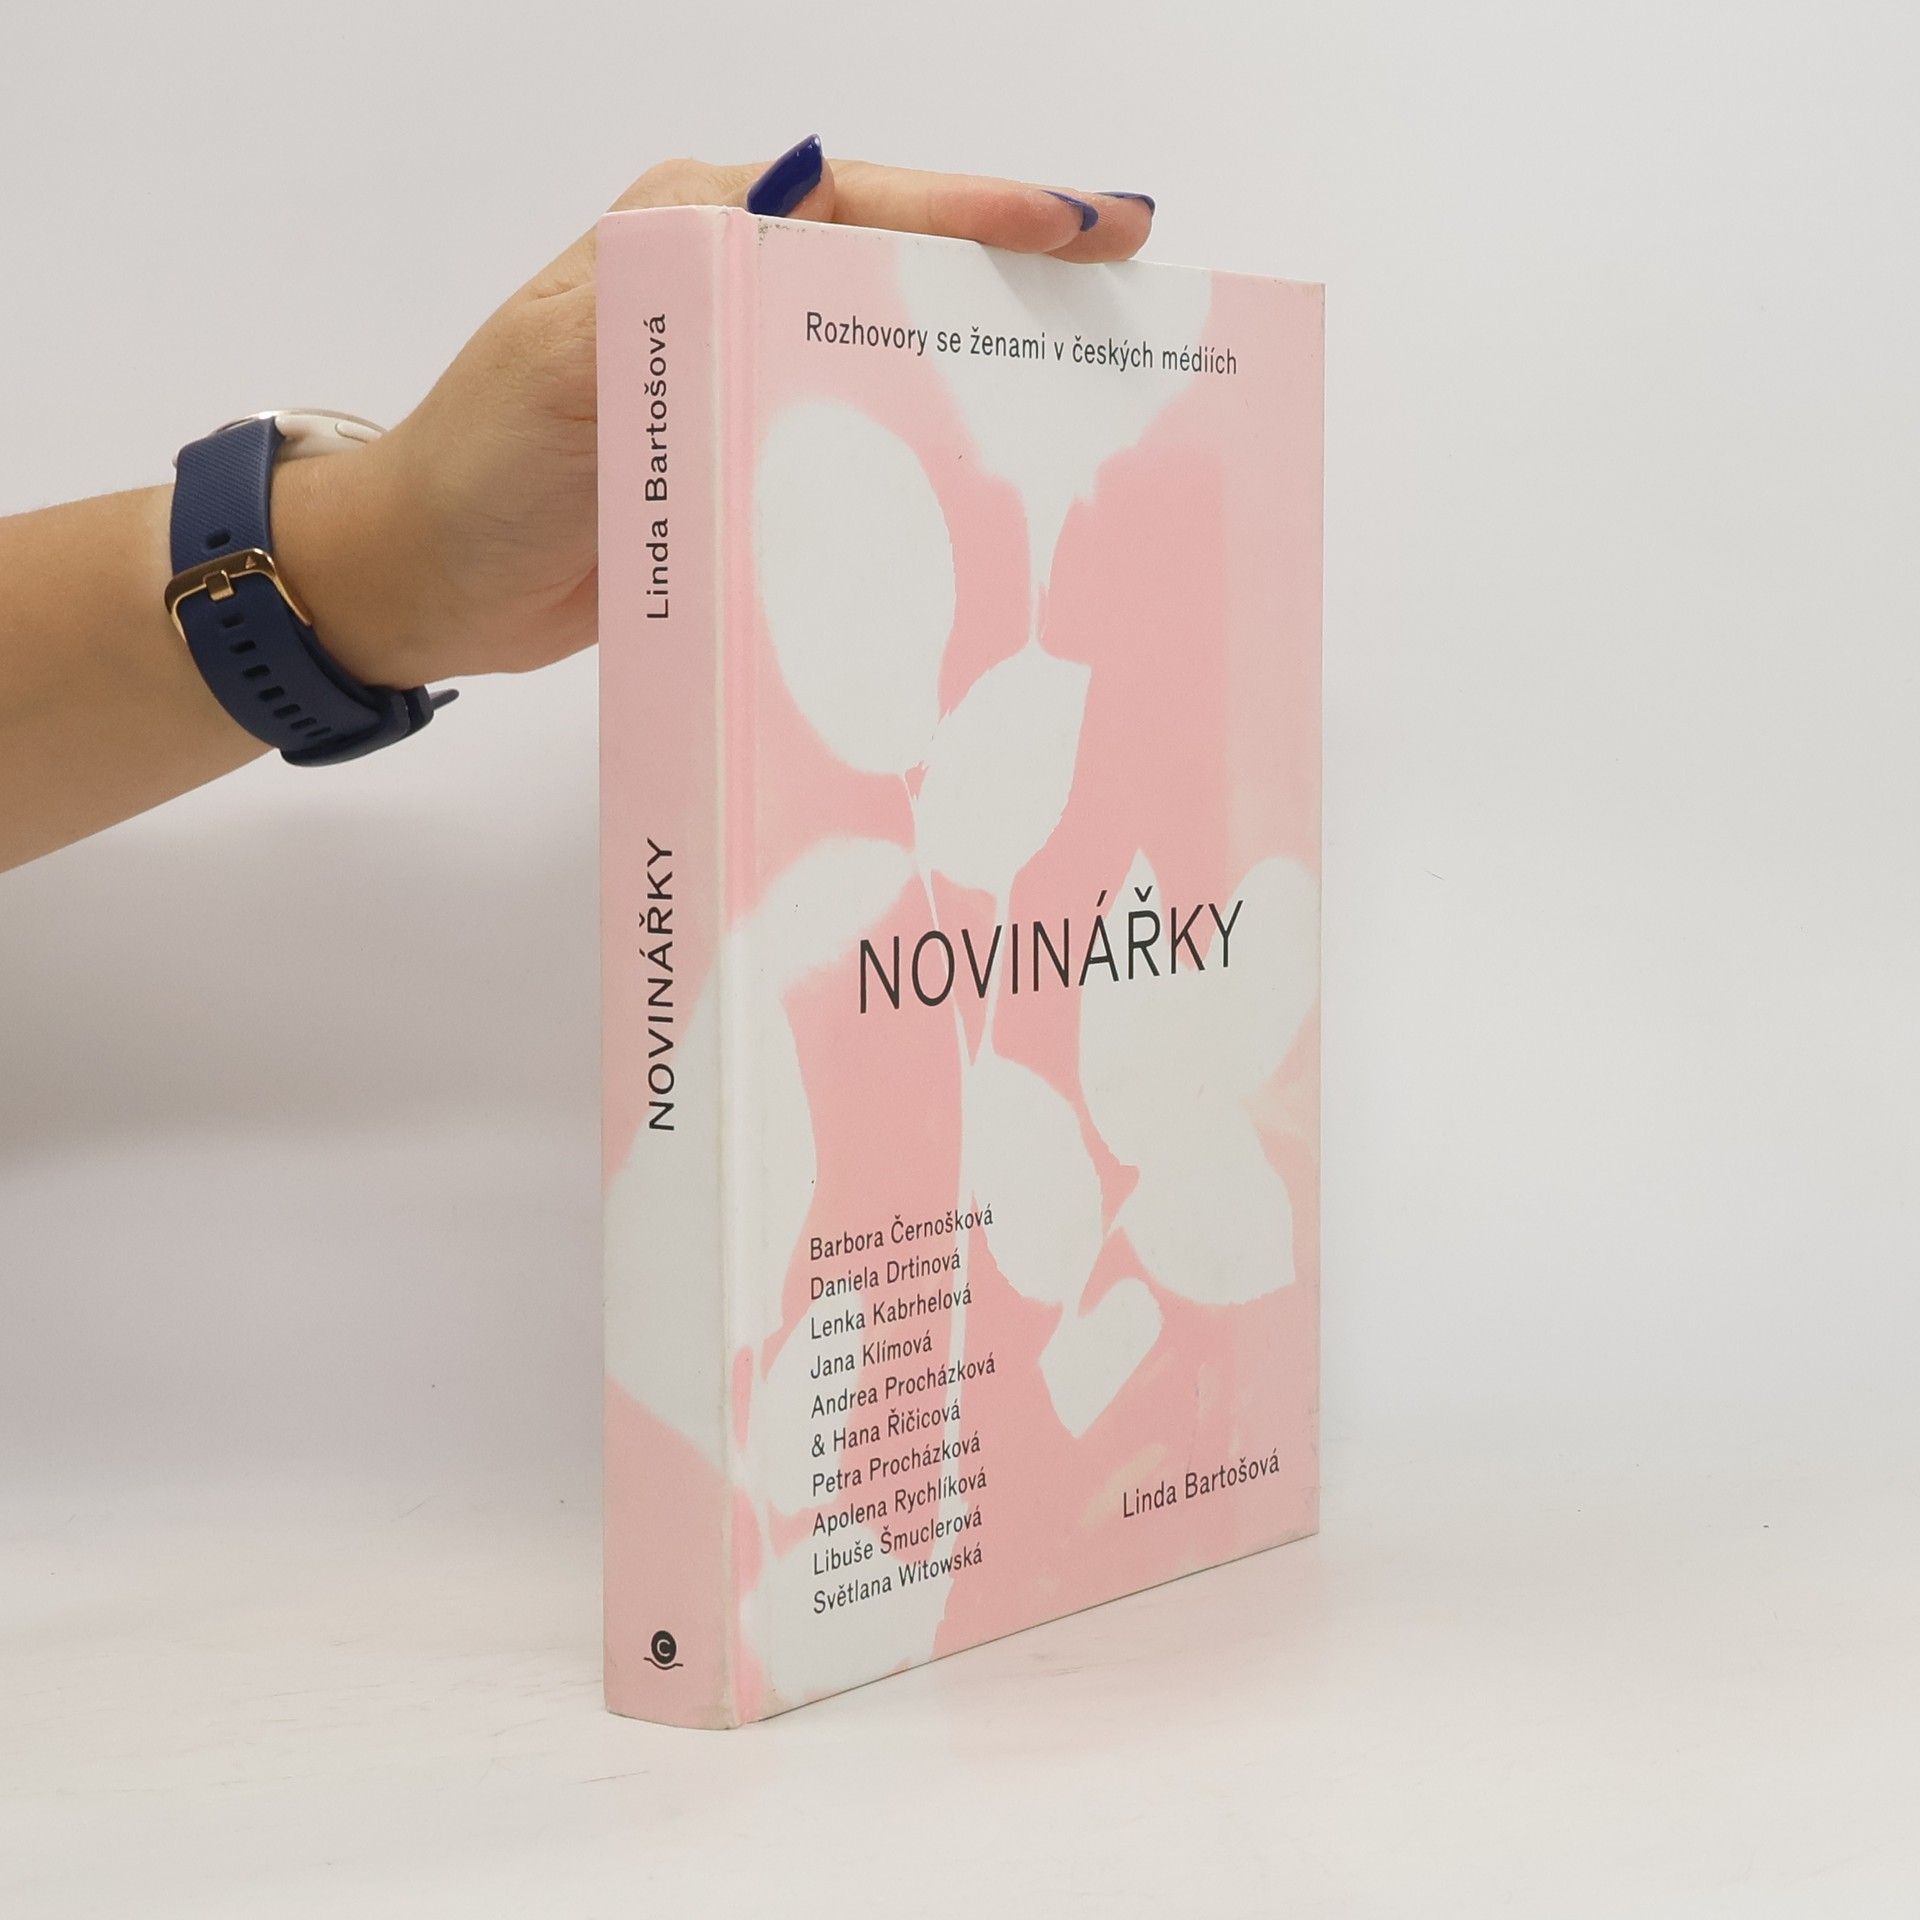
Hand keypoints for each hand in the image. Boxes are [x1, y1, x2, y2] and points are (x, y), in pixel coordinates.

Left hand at [281, 140, 1155, 690]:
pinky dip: (937, 458)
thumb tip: (805, 194)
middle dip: (1016, 280)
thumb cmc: (481, 469)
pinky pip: (866, 445)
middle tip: (1132, 297)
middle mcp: (731, 292)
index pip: (861, 201)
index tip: (1088, 229)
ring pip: (896, 356)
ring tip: (1097, 389)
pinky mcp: (754, 463)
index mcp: (692, 233)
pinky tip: (1003, 489)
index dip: (980, 213)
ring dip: (990, 371)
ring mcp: (747, 380)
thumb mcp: (565, 362)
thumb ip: (677, 286)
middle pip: (901, 269)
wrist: (424, 584)